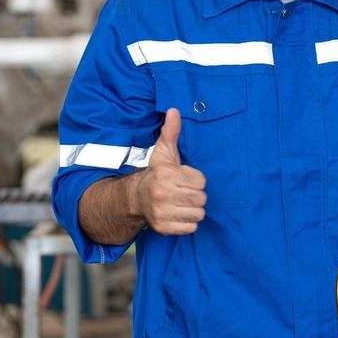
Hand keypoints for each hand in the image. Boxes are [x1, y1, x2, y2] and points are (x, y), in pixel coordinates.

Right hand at [130, 108, 206, 234]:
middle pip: (201, 198)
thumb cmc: (157, 174)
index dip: (196, 180)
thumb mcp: (163, 152)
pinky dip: (188, 223)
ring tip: (182, 203)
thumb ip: (171, 132)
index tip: (185, 179)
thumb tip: (174, 110)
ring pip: (198, 214)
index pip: (201, 181)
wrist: (136, 198)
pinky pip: (191, 228)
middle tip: (184, 192)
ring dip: (193, 210)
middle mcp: (162, 193)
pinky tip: (178, 214)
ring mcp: (162, 212)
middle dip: (196, 195)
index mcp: (165, 174)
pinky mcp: (163, 228)